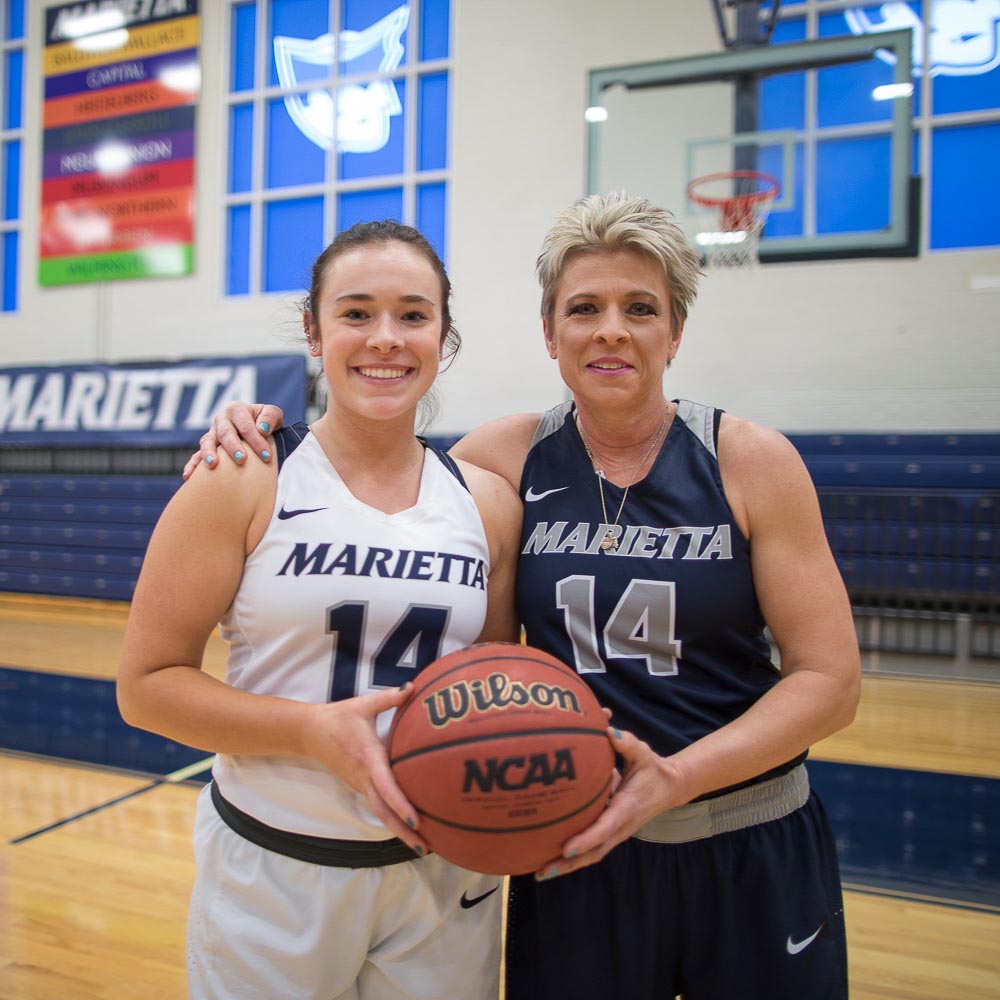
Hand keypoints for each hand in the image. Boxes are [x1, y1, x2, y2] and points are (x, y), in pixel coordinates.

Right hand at [182, 402, 285, 479]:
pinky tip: (189, 476)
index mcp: (237, 410)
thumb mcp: (273, 414)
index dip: (256, 440)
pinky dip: (192, 465)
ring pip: (208, 442)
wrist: (258, 430)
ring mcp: (212, 434)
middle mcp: (222, 420)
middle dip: (234, 447)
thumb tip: (262, 428)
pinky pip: (196, 455)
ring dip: (209, 453)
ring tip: (213, 464)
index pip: (246, 426)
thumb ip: (271, 416)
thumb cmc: (266, 423)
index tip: (266, 456)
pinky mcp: (207, 447)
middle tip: (242, 460)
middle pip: (226, 433)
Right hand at [300, 683, 429, 853]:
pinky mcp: (359, 786)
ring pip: (381, 812)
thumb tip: (414, 688)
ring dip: (399, 830)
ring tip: (422, 845)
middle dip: (404, 831)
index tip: (416, 819)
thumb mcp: (364, 705)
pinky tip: (408, 826)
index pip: (386, 786)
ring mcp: (360, 784)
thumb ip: (390, 698)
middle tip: (426, 848)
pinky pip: (378, 806)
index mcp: (368, 758)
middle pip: (385, 811)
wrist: (309, 732)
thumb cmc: (339, 717)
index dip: (401, 804)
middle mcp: (364, 777)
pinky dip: (392, 819)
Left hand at [534, 727, 677, 879]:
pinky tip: (550, 858)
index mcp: (627, 808)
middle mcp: (621, 825)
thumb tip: (609, 730)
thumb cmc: (652, 768)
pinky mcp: (611, 832)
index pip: (605, 827)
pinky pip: (592, 849)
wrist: (670, 787)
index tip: (567, 847)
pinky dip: (573, 857)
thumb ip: (627, 743)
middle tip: (544, 871)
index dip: (587, 838)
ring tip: (540, 872)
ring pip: (591, 855)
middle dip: (570, 862)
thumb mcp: (643, 753)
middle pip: (594, 851)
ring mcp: (616, 832)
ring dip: (568, 865)